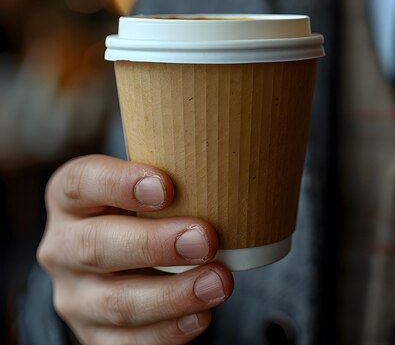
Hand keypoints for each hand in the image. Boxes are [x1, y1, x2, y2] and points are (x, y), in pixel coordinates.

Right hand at [37, 155, 233, 344]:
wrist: (128, 258)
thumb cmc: (149, 210)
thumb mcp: (148, 185)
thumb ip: (173, 175)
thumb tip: (231, 167)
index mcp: (70, 199)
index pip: (80, 182)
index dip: (119, 183)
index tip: (167, 186)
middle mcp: (63, 247)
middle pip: (97, 246)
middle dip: (155, 245)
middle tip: (205, 239)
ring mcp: (76, 295)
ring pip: (116, 303)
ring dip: (173, 295)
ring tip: (219, 282)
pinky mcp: (93, 334)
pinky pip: (126, 343)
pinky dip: (167, 333)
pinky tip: (201, 316)